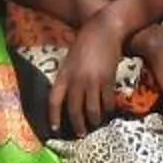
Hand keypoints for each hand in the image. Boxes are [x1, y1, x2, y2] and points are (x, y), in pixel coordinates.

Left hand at [51, 14, 126, 137]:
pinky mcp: (108, 80)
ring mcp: (93, 81)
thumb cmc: (85, 42)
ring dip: (94, 120)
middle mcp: (76, 80)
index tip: (55, 129)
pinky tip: (108, 112)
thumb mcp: (70, 60)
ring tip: (96, 124)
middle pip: (74, 110)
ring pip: (92, 110)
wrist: (103, 29)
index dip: (54, 117)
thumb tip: (69, 96)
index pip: (54, 101)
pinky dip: (107, 109)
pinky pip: (107, 102)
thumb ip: (68, 77)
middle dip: (78, 125)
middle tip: (81, 134)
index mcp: (64, 74)